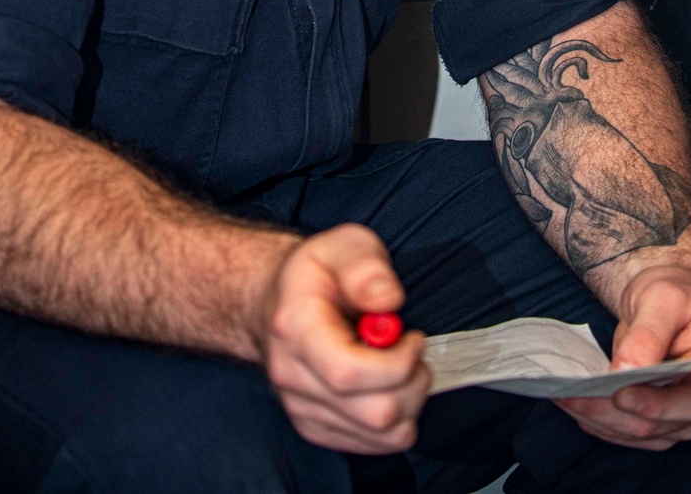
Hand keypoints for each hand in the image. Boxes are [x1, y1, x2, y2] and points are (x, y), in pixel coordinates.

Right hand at [257, 224, 429, 453]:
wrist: (277, 302)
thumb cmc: (317, 273)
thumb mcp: (342, 245)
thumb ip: (365, 266)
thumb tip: (388, 301)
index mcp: (295, 329)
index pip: (348, 373)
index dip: (395, 363)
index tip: (412, 336)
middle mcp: (291, 378)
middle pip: (373, 412)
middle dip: (413, 383)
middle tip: (413, 349)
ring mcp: (301, 409)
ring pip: (379, 435)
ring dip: (410, 403)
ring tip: (402, 366)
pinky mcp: (314, 428)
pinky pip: (372, 445)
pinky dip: (396, 421)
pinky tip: (388, 385)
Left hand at [554, 265, 690, 450]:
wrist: (670, 298)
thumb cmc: (674, 292)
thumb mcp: (663, 298)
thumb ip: (648, 335)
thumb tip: (624, 372)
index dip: (659, 406)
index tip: (620, 395)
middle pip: (662, 426)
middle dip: (614, 413)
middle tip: (573, 395)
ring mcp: (681, 414)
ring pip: (641, 435)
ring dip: (601, 421)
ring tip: (563, 397)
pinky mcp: (657, 417)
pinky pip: (630, 431)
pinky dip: (601, 422)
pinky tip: (574, 403)